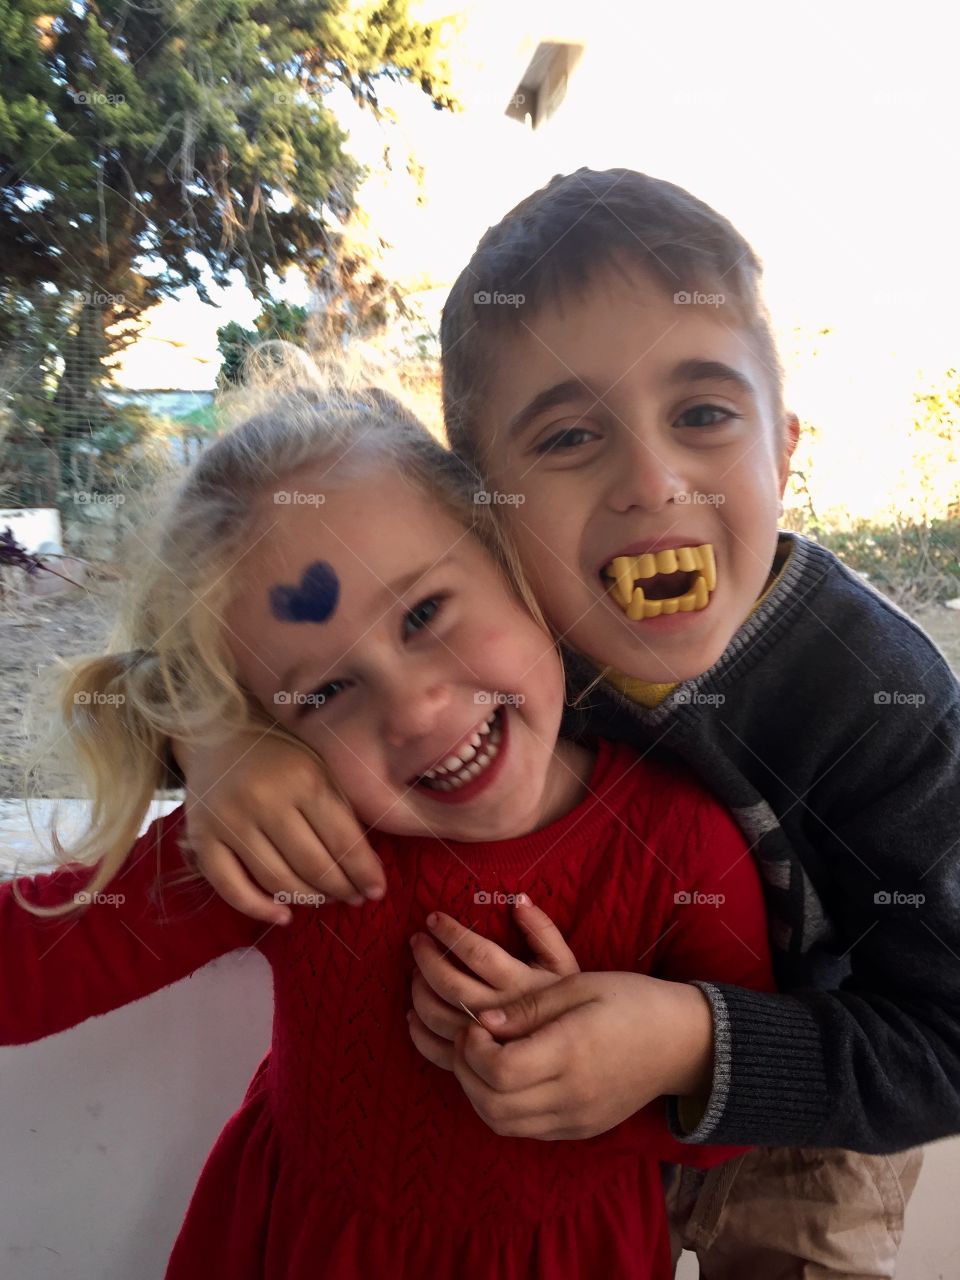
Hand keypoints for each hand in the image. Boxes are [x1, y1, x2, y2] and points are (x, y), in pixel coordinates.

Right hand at [175, 728, 384, 923]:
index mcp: (304, 779)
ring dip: (306, 900)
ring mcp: (229, 822)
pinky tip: (282, 917)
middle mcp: (265, 800)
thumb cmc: (280, 754)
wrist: (217, 733)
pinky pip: (231, 888)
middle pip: (312, 864)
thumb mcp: (319, 768)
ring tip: (324, 900)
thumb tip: (366, 867)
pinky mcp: (201, 839)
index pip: (342, 839)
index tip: (376, 891)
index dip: (363, 871)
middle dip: (340, 888)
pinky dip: (258, 910)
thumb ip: (340, 811)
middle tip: (353, 898)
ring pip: (276, 880)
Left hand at [407, 896, 579, 1070]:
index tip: (433, 919)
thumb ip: (545, 933)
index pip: (478, 955)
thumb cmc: (584, 1011)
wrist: (600, 1065)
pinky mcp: (482, 1072)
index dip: (451, 934)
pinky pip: (440, 1056)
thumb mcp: (569, 968)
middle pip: (451, 986)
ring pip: (439, 1020)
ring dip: (419, 993)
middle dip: (427, 959)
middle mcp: (505, 1018)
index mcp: (525, 987)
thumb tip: (518, 900)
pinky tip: (414, 1017)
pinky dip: (420, 1035)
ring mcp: (491, 1048)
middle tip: (416, 941)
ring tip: (415, 973)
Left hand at [444, 972, 714, 1140]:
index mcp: (572, 1052)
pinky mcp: (580, 1130)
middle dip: (465, 1070)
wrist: (683, 1043)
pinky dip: (501, 1108)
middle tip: (469, 1038)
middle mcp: (572, 1095)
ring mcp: (576, 1119)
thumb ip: (529, 1007)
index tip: (477, 1022)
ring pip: (502, 1124)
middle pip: (492, 1104)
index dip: (472, 1048)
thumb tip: (483, 1022)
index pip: (499, 1070)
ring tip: (482, 1058)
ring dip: (477, 1093)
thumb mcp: (580, 985)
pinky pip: (524, 1130)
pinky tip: (505, 1077)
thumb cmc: (633, 1001)